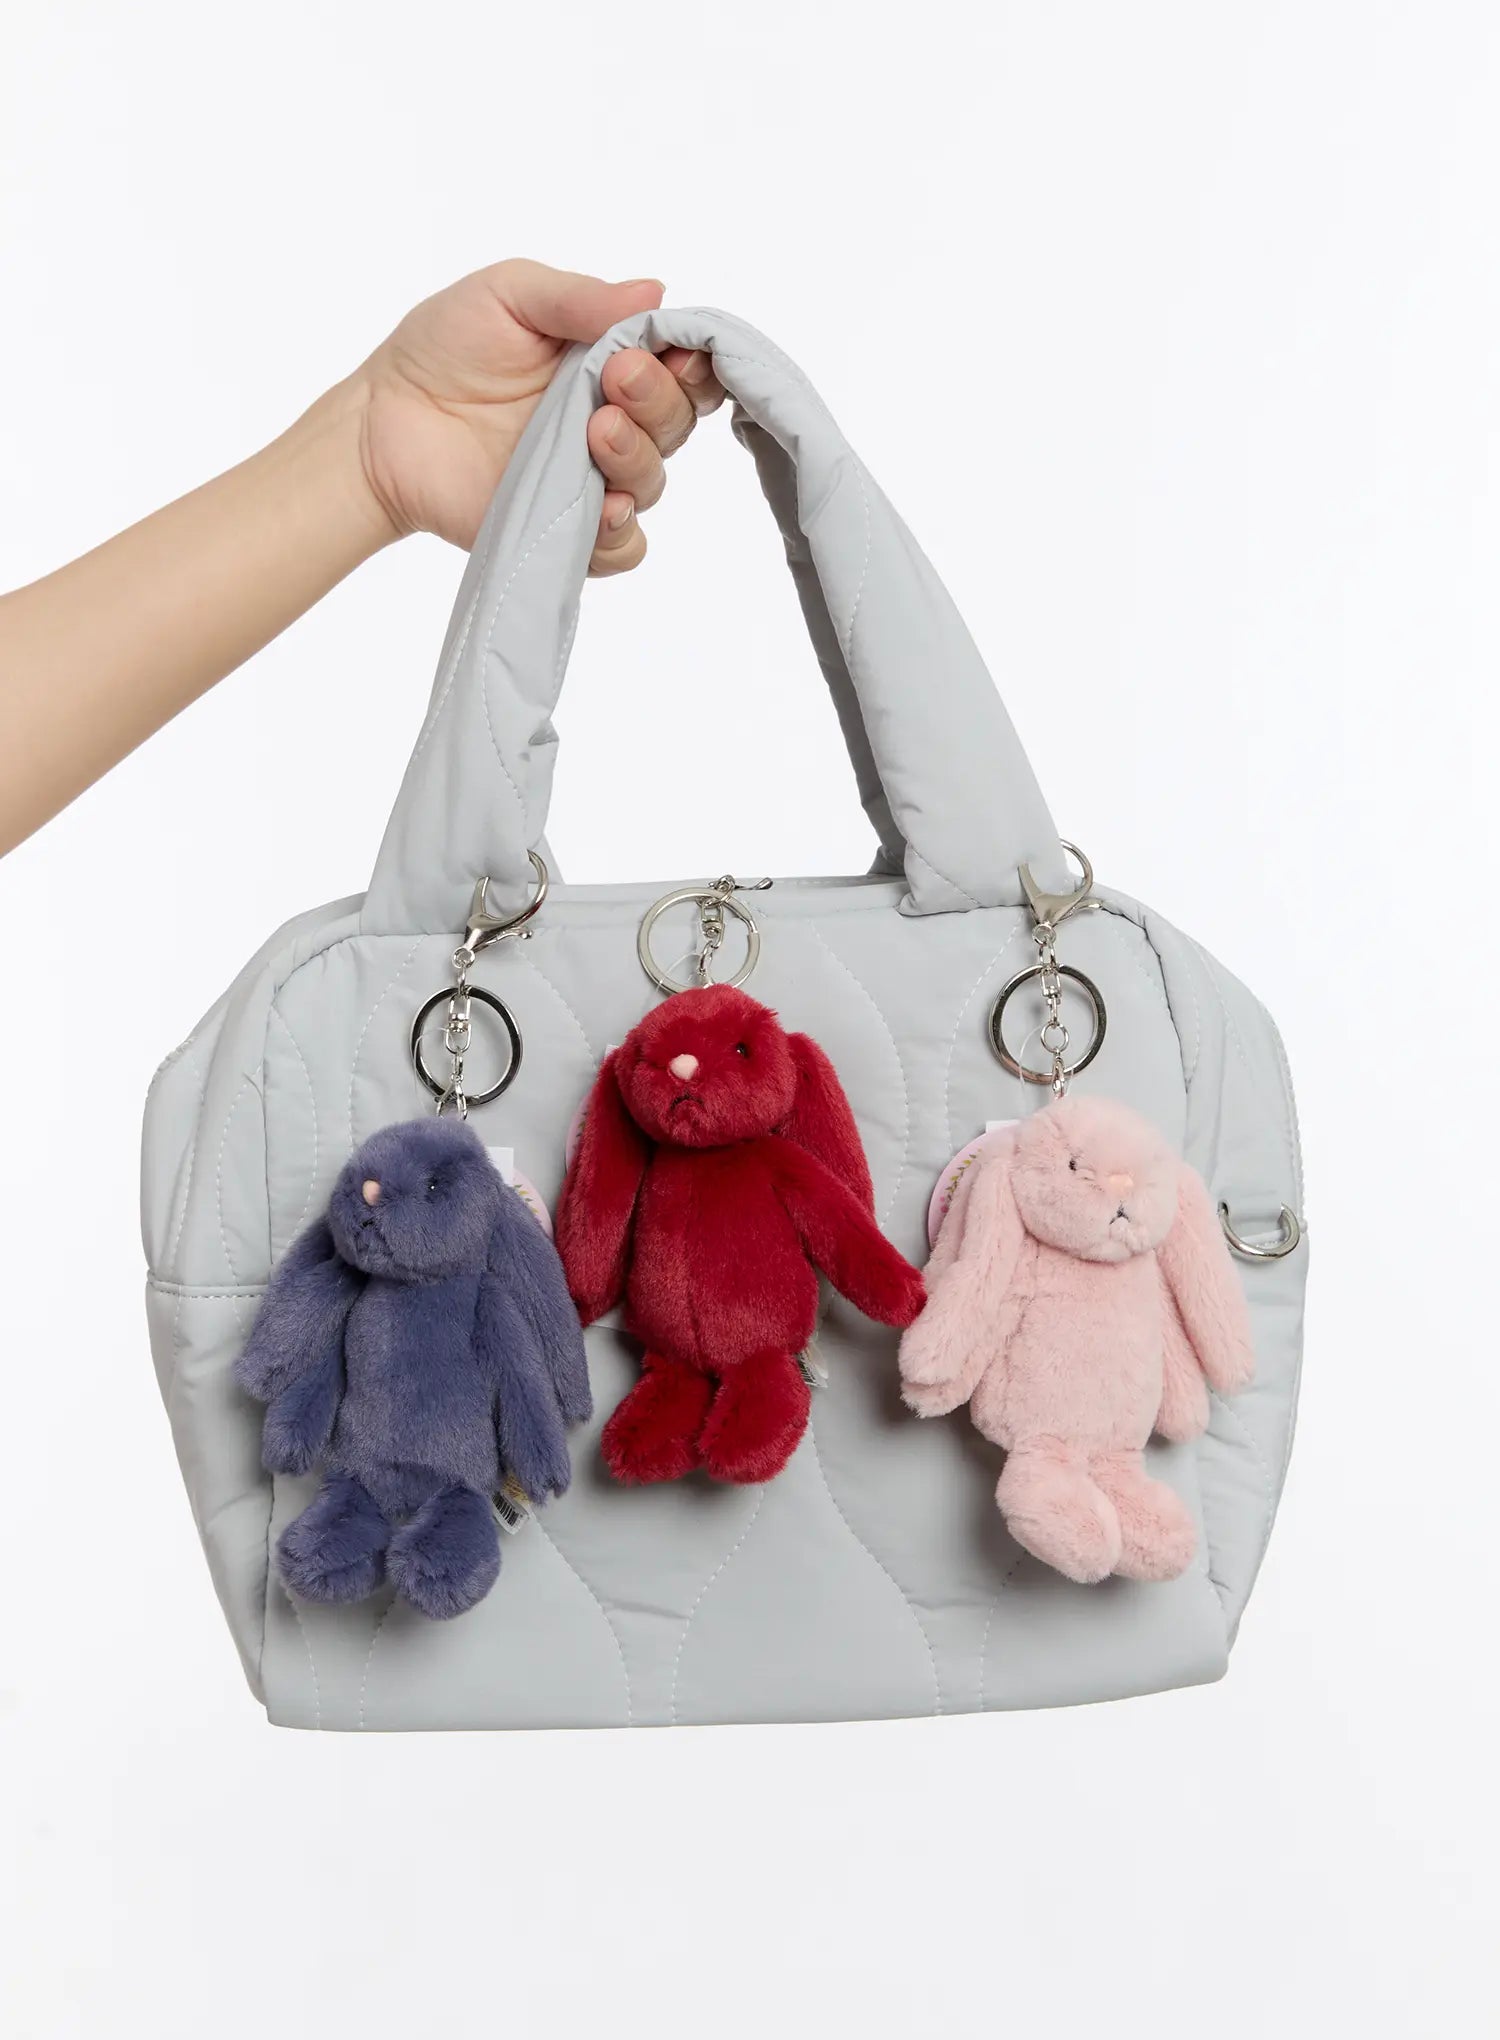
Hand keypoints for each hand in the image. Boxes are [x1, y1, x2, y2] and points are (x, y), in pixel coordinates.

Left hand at [353, 259, 723, 572]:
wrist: (383, 421)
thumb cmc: (444, 348)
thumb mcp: (509, 295)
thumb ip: (580, 296)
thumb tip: (656, 291)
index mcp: (612, 361)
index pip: (683, 368)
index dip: (692, 361)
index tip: (669, 347)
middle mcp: (613, 422)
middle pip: (677, 425)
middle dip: (659, 401)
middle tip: (616, 379)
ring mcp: (591, 481)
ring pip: (653, 484)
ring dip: (637, 457)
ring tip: (594, 430)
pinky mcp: (566, 533)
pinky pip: (622, 549)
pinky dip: (622, 532)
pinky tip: (602, 506)